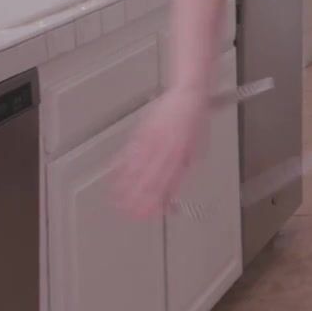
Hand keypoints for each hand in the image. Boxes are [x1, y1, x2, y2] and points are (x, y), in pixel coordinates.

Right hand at [112, 87, 209, 218]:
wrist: (188, 96)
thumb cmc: (195, 123)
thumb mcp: (198, 150)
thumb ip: (185, 171)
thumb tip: (173, 191)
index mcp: (182, 158)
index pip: (167, 187)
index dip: (157, 203)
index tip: (149, 214)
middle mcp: (166, 151)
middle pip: (149, 182)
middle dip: (138, 201)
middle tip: (129, 214)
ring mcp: (152, 143)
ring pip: (136, 171)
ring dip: (125, 188)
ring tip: (117, 202)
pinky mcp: (141, 133)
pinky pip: (127, 154)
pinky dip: (119, 169)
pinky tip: (113, 179)